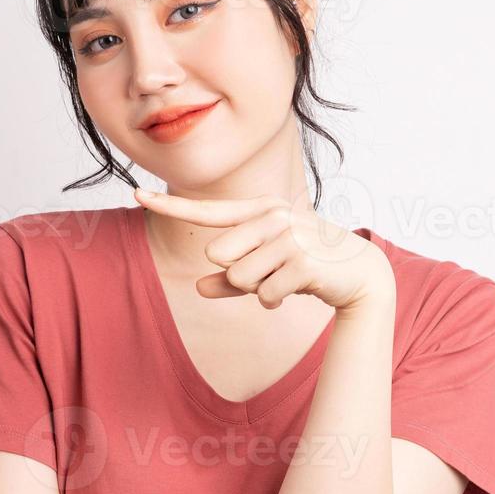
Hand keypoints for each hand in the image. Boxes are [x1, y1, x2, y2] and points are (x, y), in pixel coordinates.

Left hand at [133, 188, 395, 313]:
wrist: (358, 274)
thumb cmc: (305, 266)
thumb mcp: (264, 271)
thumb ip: (229, 280)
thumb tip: (198, 287)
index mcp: (260, 211)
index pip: (206, 211)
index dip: (170, 205)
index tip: (136, 194)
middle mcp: (273, 216)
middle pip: (221, 256)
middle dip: (241, 276)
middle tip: (273, 271)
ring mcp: (289, 236)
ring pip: (240, 277)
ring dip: (260, 289)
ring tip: (287, 278)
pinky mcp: (303, 260)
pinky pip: (265, 294)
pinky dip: (276, 299)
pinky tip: (299, 289)